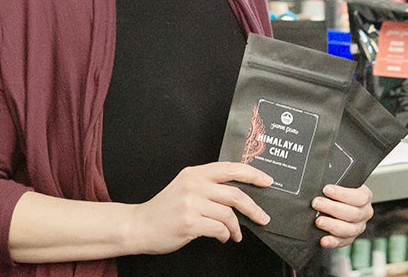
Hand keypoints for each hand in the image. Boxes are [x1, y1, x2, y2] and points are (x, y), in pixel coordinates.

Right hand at [127, 161, 272, 253]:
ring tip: (236, 234)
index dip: (253, 174)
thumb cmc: (165, 208)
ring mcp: (191, 204)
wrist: (139, 225)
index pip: (231, 169)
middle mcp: (194, 185)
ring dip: (237, 228)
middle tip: (263, 217)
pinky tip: (223, 237)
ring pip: (229, 215)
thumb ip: (208, 185)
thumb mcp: (185, 187)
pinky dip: (225, 235)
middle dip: (254, 208)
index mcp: (195, 173)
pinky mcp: (190, 223)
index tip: (267, 181)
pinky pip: (219, 229)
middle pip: (235, 194)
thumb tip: (240, 193)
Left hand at [312, 184, 373, 247]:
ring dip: (332, 225)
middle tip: (317, 203)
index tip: (326, 189)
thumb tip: (322, 187)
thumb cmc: (339, 194)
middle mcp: (365, 213)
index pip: (359, 197)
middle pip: (353, 214)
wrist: (340, 204)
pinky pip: (342, 242)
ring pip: (349, 229)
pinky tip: (324, 240)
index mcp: (365, 197)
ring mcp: (358, 227)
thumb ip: (336, 184)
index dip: (342, 194)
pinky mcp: (349, 238)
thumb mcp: (342, 184)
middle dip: (332, 208)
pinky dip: (332, 242)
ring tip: (318, 221)